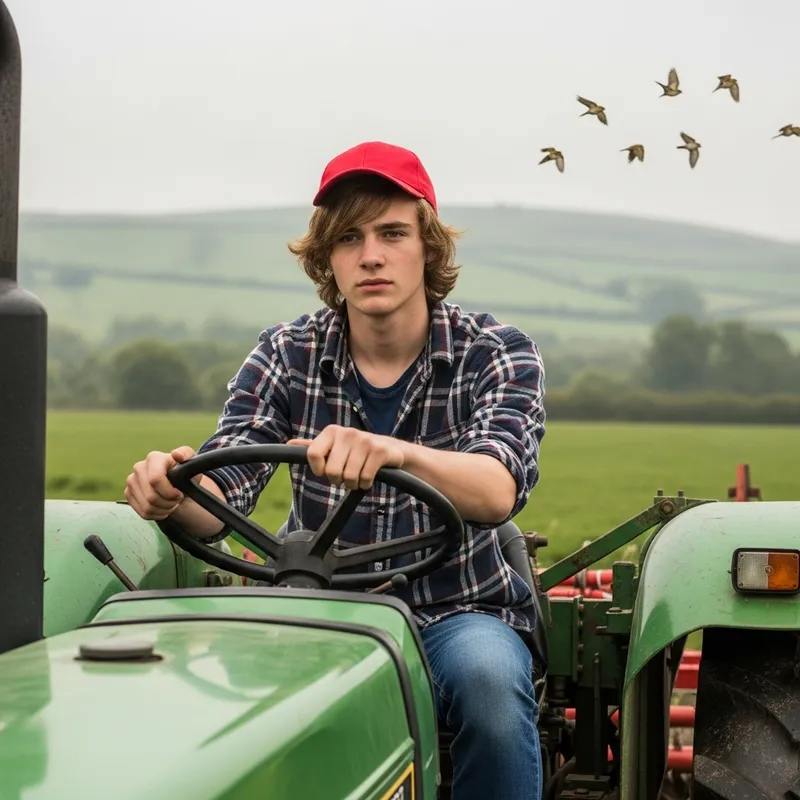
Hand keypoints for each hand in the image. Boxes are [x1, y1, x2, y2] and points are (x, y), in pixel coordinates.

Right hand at [124, 445, 195, 519]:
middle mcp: (139, 468)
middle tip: (177, 499)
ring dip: (164, 509)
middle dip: (168, 503)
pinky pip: (142, 512)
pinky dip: (156, 514)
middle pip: (151, 497)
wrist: (175, 483)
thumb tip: (177, 455)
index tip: (179, 494)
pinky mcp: (128, 493)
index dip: (169, 492)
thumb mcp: (191, 462)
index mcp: (154, 458)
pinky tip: (163, 507)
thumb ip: (187, 455)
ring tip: (171, 503)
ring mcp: (131, 481)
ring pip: (147, 507)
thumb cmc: (184, 472)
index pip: (155, 480)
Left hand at [288, 426, 404, 489]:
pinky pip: (365, 478)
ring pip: (349, 476)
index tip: (325, 471)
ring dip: (353, 484)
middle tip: (345, 476)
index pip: (313, 454)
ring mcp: (365, 441)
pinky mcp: (379, 451)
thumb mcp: (334, 446)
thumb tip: (289, 444)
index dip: (318, 469)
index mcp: (332, 431)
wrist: (390, 450)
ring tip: (357, 477)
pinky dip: (365, 484)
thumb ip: (312, 447)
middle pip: (332, 471)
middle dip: (338, 480)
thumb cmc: (356, 451)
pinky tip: (368, 478)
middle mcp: (347, 433)